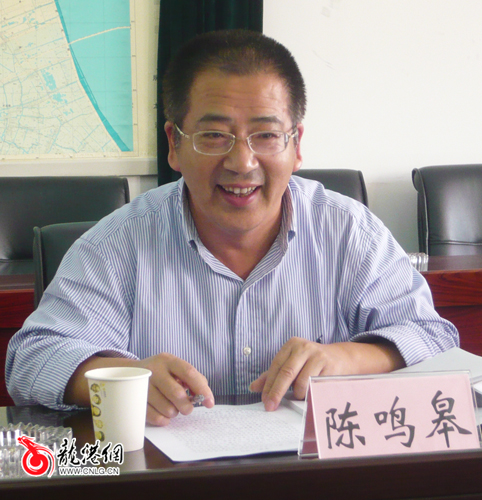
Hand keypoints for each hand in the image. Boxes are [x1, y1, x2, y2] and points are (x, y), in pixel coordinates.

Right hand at [65, 353, 214, 425]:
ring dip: (174, 412)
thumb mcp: (176, 369)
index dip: (202, 389)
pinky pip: (154, 417)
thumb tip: (204, 397)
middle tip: (187, 409)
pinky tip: (163, 415)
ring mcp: (142, 386)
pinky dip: (163, 420)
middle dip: (186, 406)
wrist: (129, 373)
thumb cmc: (162, 374)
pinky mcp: (134, 400)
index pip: (189, 373)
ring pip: (167, 408)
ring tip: (171, 407)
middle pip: (177, 393)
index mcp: (168, 360)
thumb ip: (193, 379)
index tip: (210, 403)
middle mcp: (154, 370)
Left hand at [249, 338, 403, 411]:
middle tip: (270, 407)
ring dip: (298, 394)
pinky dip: (311, 395)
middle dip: (277, 392)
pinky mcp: (331, 367)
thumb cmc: (311, 362)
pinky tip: (311, 394)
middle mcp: (305, 347)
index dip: (269, 385)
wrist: (341, 358)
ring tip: (300, 394)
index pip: (276, 366)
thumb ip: (272, 374)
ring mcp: (319, 356)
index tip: (264, 400)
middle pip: (287, 373)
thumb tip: (254, 387)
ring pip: (302, 382)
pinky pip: (316, 387)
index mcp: (292, 345)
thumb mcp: (291, 363)